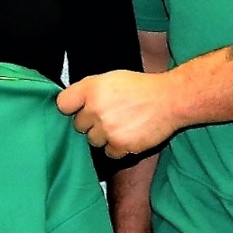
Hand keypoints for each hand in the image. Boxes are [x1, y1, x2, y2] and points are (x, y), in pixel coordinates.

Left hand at [57, 70, 179, 157]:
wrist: (170, 100)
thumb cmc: (143, 88)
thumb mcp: (112, 79)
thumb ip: (91, 91)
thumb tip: (74, 104)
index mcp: (92, 88)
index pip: (63, 104)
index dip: (71, 108)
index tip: (77, 109)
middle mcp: (96, 108)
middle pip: (78, 126)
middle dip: (91, 123)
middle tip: (109, 116)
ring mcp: (107, 128)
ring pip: (93, 141)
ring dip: (104, 136)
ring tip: (122, 125)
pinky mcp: (119, 144)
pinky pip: (108, 153)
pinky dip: (118, 148)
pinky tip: (129, 135)